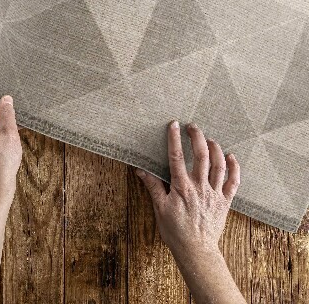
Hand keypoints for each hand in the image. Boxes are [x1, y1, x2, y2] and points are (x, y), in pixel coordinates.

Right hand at [136, 121, 239, 259]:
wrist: (196, 250)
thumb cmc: (175, 231)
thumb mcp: (159, 208)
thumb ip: (153, 186)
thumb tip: (141, 170)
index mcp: (182, 187)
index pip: (177, 157)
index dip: (175, 139)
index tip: (174, 124)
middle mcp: (200, 187)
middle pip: (201, 156)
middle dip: (197, 137)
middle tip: (193, 126)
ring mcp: (214, 193)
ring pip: (219, 165)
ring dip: (215, 149)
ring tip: (209, 139)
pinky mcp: (224, 201)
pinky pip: (233, 182)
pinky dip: (234, 168)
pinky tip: (231, 157)